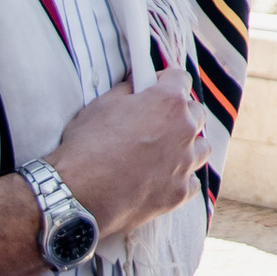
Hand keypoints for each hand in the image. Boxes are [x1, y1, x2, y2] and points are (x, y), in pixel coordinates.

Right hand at [48, 69, 206, 242]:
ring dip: (187, 147)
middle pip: (195, 113)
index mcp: (168, 102)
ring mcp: (185, 163)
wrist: (75, 196)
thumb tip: (135, 84)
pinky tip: (162, 180)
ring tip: (163, 154)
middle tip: (155, 123)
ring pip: (201, 147)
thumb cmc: (85, 147)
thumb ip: (127, 90)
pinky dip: (180, 179)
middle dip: (178, 114)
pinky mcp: (179, 193)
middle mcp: (184, 130)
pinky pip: (192, 181)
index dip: (165, 81)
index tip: (155, 88)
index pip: (181, 79)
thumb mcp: (100, 105)